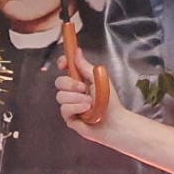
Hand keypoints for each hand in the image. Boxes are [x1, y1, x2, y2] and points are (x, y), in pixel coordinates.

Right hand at [55, 47, 173, 173]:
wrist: (114, 122)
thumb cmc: (110, 101)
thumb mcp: (99, 79)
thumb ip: (85, 66)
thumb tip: (77, 51)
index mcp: (80, 80)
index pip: (66, 68)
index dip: (63, 63)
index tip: (64, 63)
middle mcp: (73, 92)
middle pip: (59, 82)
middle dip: (70, 84)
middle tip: (84, 88)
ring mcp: (70, 104)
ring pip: (60, 96)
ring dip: (76, 99)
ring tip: (90, 104)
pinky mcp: (69, 117)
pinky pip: (64, 109)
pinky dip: (76, 108)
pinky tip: (86, 111)